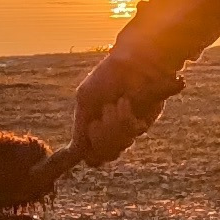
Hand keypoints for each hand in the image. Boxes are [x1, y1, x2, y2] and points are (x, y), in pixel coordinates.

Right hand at [72, 51, 173, 165]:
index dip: (88, 154)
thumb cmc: (107, 77)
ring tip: (112, 105)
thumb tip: (76, 152)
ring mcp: (127, 130)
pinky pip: (130, 133)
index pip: (91, 155)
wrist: (131, 63)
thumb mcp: (85, 100)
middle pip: (101, 156)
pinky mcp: (143, 124)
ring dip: (111, 125)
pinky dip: (124, 115)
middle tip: (97, 121)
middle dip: (98, 137)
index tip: (82, 148)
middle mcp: (111, 132)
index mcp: (94, 127)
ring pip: (116, 147)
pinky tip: (125, 101)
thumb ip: (80, 128)